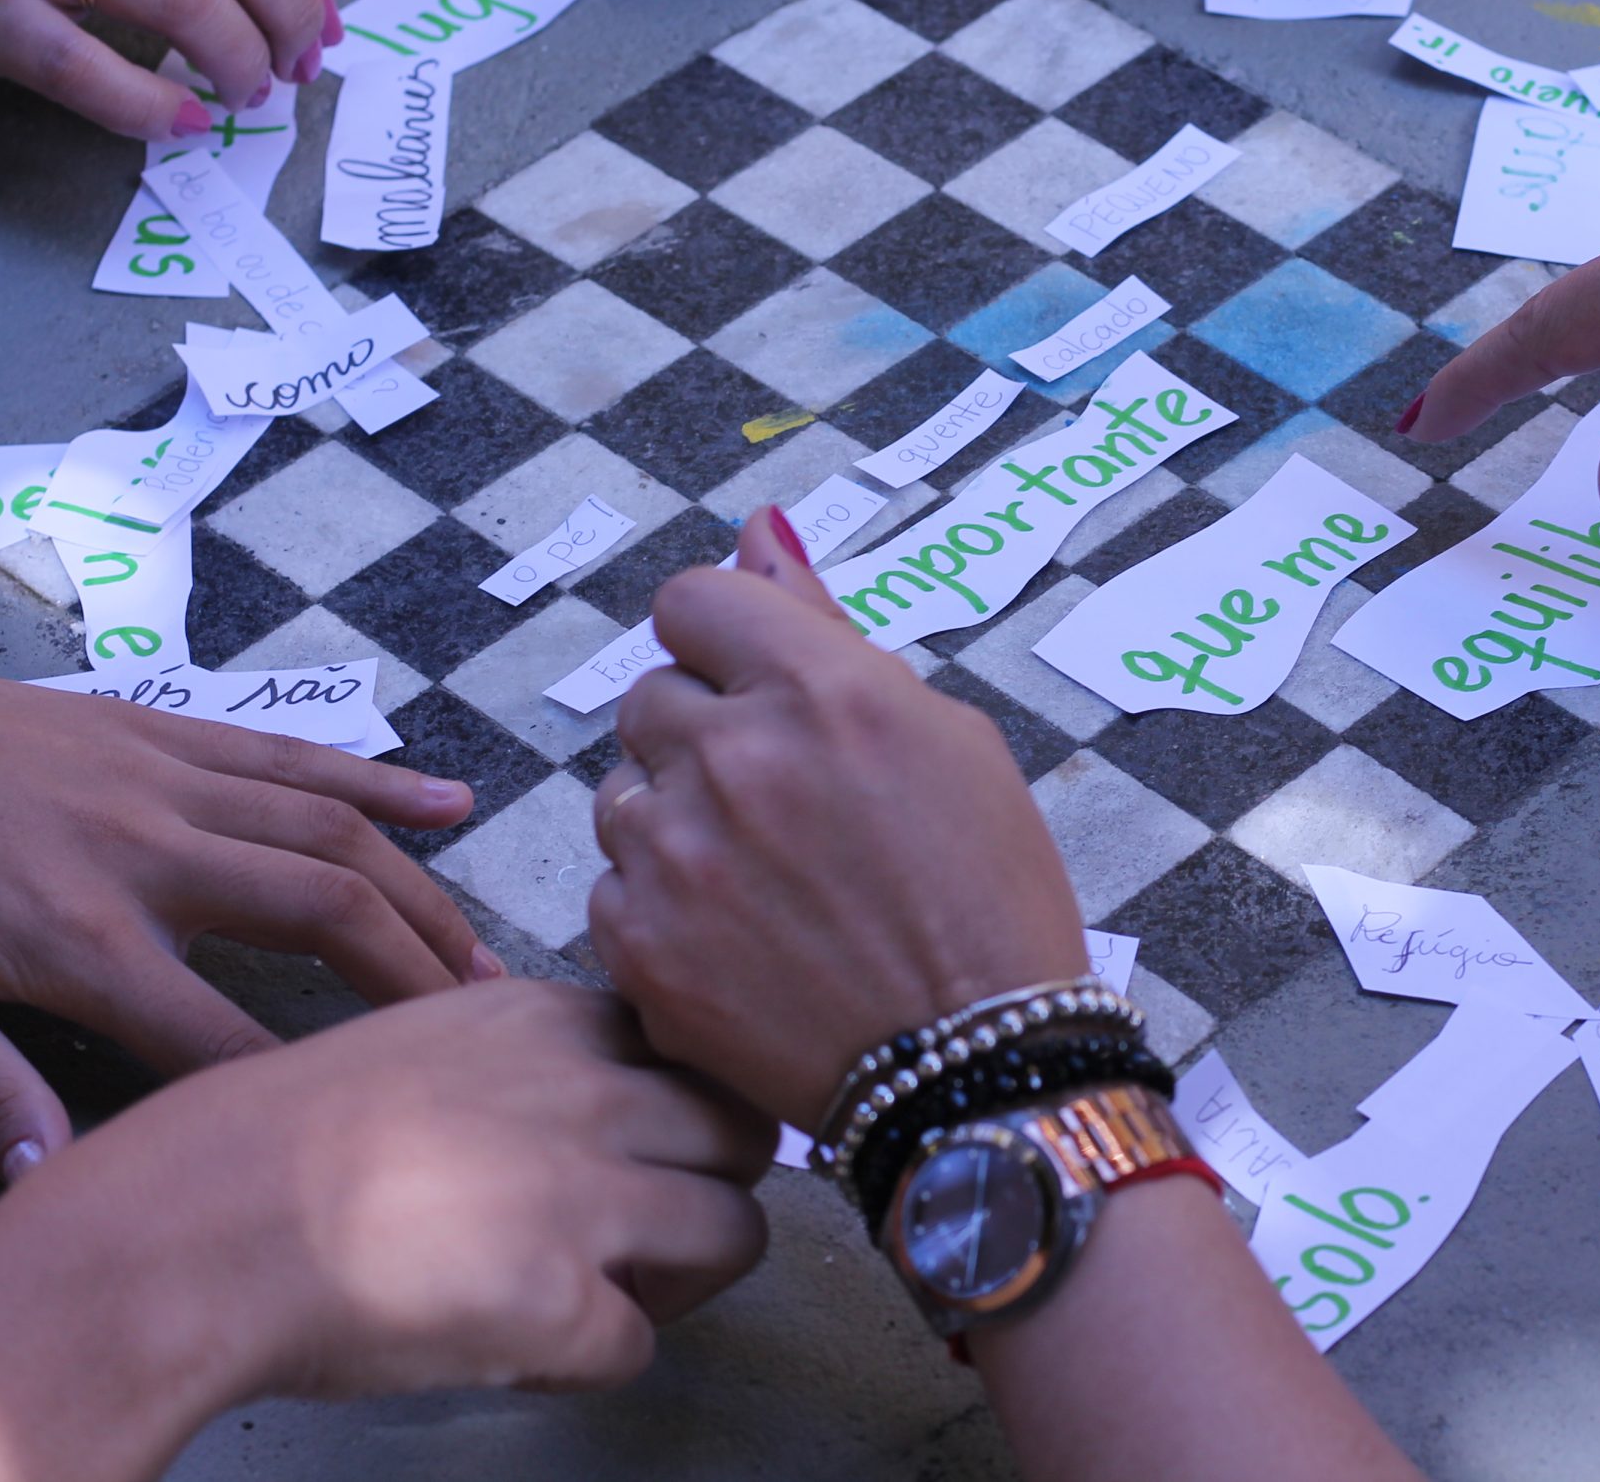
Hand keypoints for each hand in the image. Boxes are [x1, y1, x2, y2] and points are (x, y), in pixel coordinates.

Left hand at [0, 650, 489, 1182]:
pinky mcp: (163, 728)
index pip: (225, 1035)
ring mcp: (166, 780)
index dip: (310, 1088)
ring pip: (333, 829)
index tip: (383, 1125)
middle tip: (485, 1029)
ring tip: (484, 953)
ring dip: (423, 891)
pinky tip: (451, 801)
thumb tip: (61, 1179)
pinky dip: (381, 779)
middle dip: (418, 974)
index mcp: (81, 939)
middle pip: (325, 910)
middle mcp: (150, 853)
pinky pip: (294, 755)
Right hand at [0, 982, 770, 1481]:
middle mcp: (589, 1091)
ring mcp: (586, 1194)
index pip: (694, 1045)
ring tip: (602, 1297)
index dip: (683, 1105)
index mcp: (550, 1020)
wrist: (191, 1229)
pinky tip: (520, 1352)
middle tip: (652, 1229)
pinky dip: (589, 1362)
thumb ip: (526, 1062)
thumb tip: (607, 1102)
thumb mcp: (423, 1043)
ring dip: (682, 1278)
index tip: (655, 1142)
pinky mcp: (562, 1302)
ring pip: (736, 1233)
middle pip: (744, 1130)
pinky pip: (640, 1345)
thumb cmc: (275, 1146)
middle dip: (714, 1183)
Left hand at [588, 509, 1087, 1128]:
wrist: (977, 1069)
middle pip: (650, 697)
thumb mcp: (947, 739)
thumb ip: (830, 633)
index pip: (693, 601)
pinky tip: (740, 943)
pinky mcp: (638, 945)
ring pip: (622, 794)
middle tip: (782, 808)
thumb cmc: (987, 895)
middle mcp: (733, 754)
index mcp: (821, 688)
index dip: (727, 645)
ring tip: (765, 884)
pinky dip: (662, 909)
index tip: (763, 691)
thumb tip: (757, 531)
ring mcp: (674, 853)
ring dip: (676, 821)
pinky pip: (612, 887)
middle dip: (704, 736)